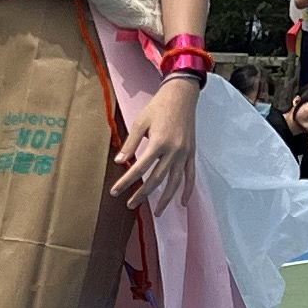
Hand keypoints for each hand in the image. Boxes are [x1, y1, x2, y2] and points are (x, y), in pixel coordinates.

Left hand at [112, 73, 198, 211]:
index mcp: (158, 142)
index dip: (126, 181)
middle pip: (156, 179)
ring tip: (157, 212)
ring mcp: (184, 154)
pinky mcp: (192, 153)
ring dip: (165, 199)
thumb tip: (119, 161)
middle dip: (142, 194)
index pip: (139, 168)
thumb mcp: (140, 122)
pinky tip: (182, 202)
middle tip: (130, 205)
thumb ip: (130, 143)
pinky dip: (187, 190)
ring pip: (175, 182)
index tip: (116, 192)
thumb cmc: (158, 106)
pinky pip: (190, 176)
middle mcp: (173, 151)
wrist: (182, 95)